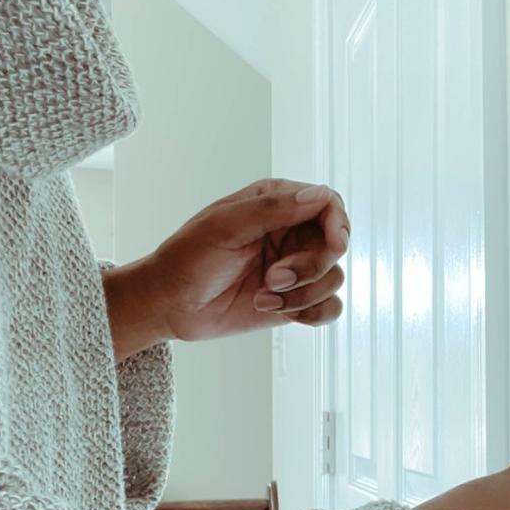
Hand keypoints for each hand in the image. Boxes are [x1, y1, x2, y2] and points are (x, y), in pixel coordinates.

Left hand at [104, 178, 349, 359]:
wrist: (171, 304)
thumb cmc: (188, 258)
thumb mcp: (226, 225)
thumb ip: (274, 208)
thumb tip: (319, 196)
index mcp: (277, 203)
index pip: (329, 204)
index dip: (338, 223)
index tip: (334, 244)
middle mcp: (292, 232)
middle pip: (336, 245)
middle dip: (311, 267)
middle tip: (275, 278)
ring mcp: (296, 268)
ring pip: (333, 279)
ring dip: (302, 294)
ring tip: (264, 296)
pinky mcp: (296, 300)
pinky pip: (329, 307)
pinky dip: (310, 313)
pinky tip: (276, 310)